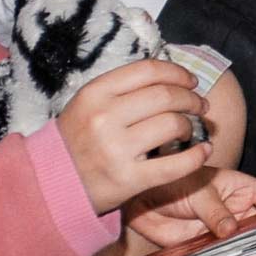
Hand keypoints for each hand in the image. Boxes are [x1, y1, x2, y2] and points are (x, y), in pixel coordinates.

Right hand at [57, 58, 212, 215]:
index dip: (177, 72)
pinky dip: (196, 156)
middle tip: (199, 105)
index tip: (190, 81)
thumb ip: (122, 89)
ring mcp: (116, 149)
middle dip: (191, 98)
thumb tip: (169, 77)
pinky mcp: (128, 179)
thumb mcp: (88, 104)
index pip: (148, 71)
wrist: (50, 184)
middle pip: (165, 95)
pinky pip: (174, 165)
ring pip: (171, 124)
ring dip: (189, 125)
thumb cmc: (76, 140)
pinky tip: (204, 151)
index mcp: (95, 93)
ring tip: (189, 129)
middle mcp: (105, 117)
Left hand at [121, 166, 255, 254]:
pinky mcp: (204, 248)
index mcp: (243, 190)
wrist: (141, 197)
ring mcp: (222, 231)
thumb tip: (231, 231)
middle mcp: (237, 212)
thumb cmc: (175, 181)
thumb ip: (216, 211)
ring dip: (246, 253)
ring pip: (243, 245)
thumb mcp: (199, 190)